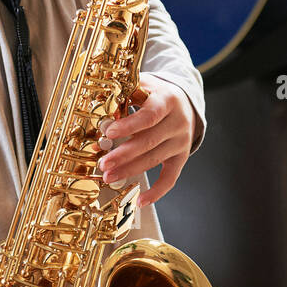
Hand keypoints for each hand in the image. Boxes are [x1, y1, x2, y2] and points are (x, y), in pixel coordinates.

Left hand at [96, 72, 196, 208]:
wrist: (185, 102)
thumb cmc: (156, 94)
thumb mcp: (144, 85)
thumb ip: (125, 95)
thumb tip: (101, 111)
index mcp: (168, 100)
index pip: (149, 115)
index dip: (129, 125)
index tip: (109, 132)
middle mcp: (178, 122)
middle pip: (150, 141)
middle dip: (124, 154)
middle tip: (103, 163)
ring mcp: (181, 142)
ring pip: (154, 160)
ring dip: (130, 170)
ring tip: (109, 177)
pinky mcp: (181, 157)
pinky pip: (170, 178)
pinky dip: (157, 192)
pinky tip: (141, 200)